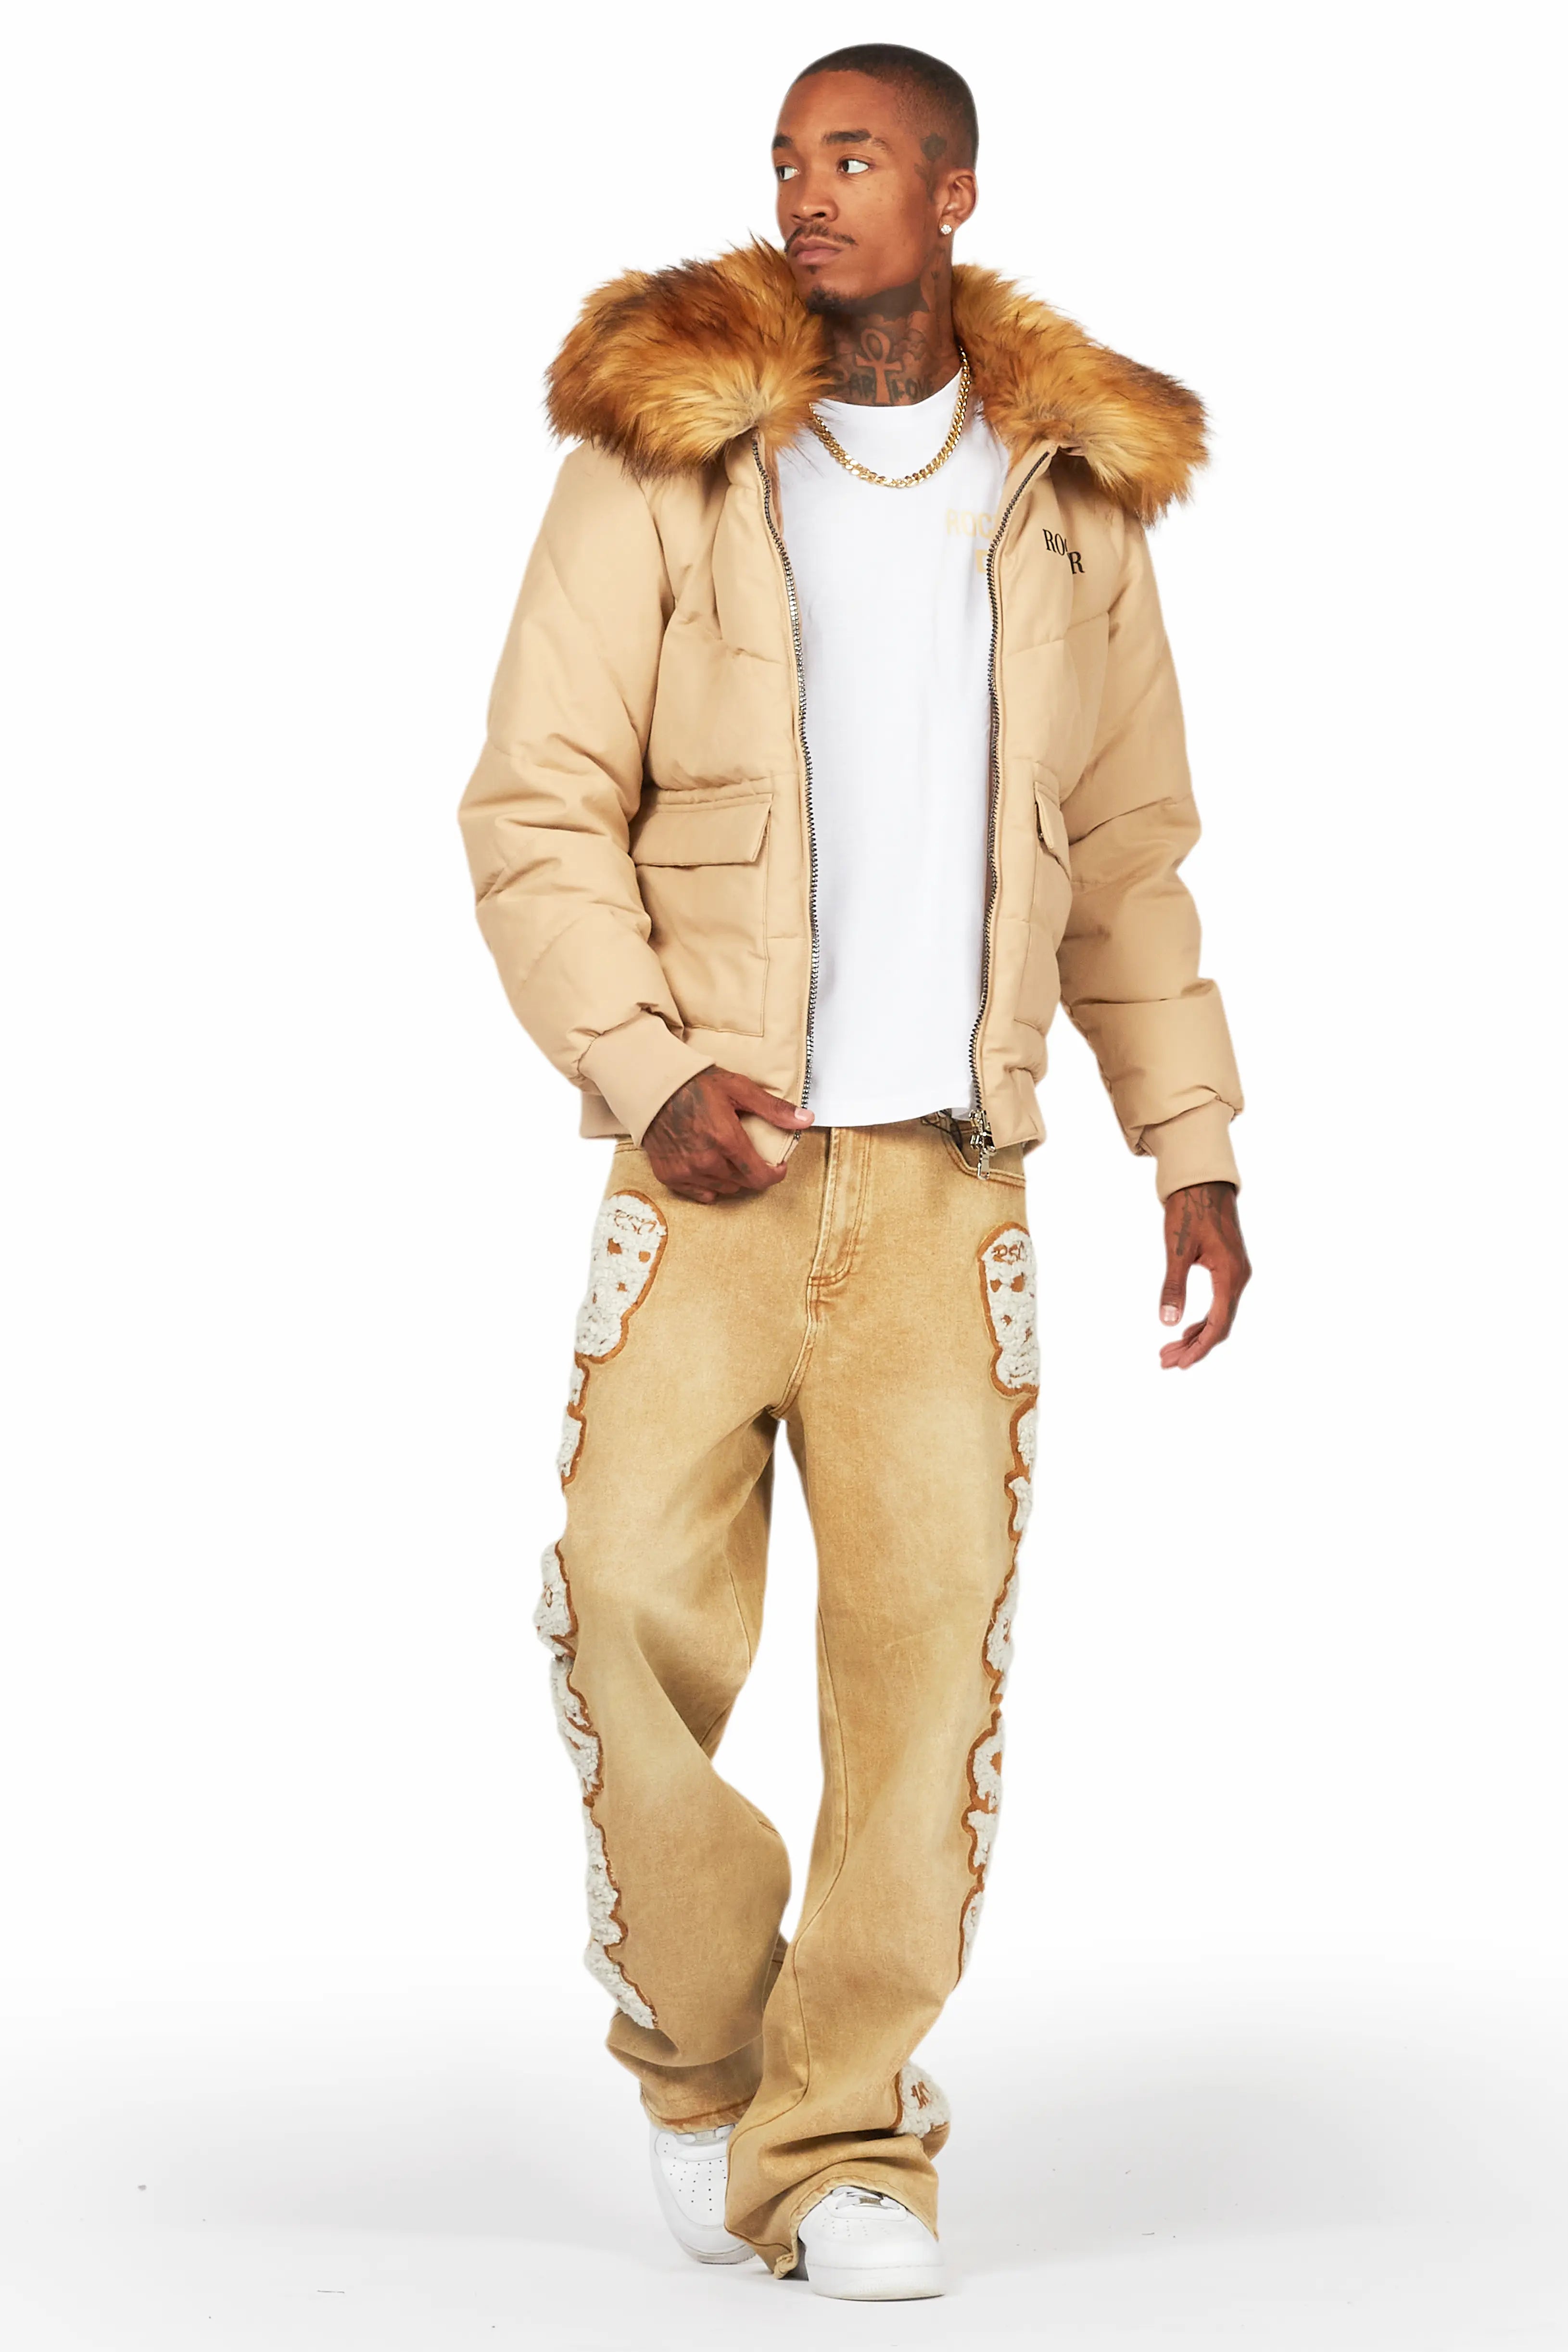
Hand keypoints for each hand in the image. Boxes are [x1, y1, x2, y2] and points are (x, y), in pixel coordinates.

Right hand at [643, 1068, 812, 1203]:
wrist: (653, 1088)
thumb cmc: (695, 1084)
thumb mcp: (739, 1089)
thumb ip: (774, 1108)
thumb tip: (806, 1119)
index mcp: (726, 1140)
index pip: (761, 1177)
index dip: (775, 1174)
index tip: (778, 1166)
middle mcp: (706, 1161)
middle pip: (743, 1183)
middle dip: (752, 1171)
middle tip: (747, 1152)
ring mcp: (686, 1171)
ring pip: (723, 1189)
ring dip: (730, 1177)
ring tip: (726, 1155)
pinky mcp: (669, 1176)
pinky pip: (699, 1193)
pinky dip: (707, 1184)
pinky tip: (707, 1164)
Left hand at [1158, 1181, 1249, 1368]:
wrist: (1203, 1181)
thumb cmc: (1189, 1210)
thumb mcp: (1177, 1249)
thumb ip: (1174, 1286)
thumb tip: (1168, 1322)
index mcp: (1229, 1275)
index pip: (1218, 1324)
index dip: (1200, 1347)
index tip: (1181, 1364)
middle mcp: (1239, 1277)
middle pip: (1219, 1325)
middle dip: (1194, 1346)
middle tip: (1166, 1361)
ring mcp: (1237, 1273)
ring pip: (1220, 1315)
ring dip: (1196, 1335)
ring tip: (1169, 1350)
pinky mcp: (1230, 1268)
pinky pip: (1219, 1302)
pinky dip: (1202, 1319)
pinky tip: (1185, 1328)